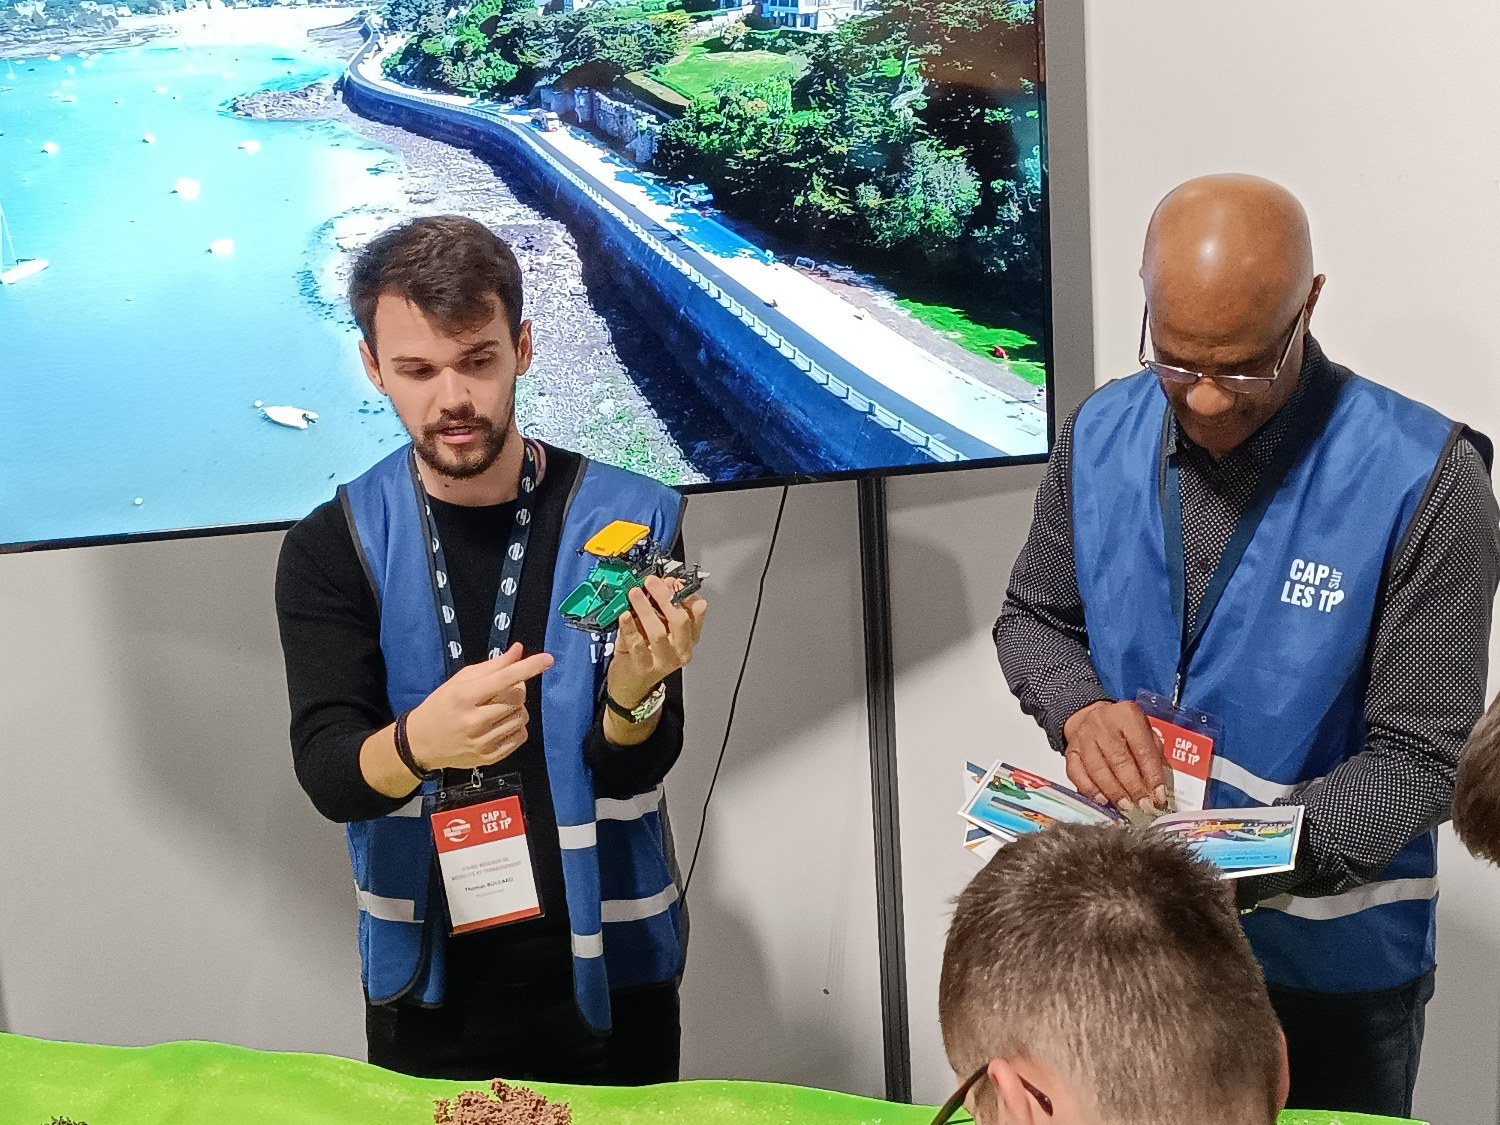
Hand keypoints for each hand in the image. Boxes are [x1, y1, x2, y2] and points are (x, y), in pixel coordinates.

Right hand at [406, 644, 553, 771]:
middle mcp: (475, 721)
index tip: (548, 659)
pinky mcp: (490, 757)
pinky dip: (517, 726)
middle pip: (517, 698)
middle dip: (517, 689)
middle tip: (503, 689)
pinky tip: (502, 723)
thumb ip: (492, 666)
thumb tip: (518, 651)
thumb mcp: (460, 681)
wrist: (422, 743)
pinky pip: (520, 736)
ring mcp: (483, 742)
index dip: (528, 667)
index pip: (504, 679)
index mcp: (465, 697)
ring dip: (518, 708)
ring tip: (500, 708)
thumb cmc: (442, 705)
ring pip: (521, 717)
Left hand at [606, 576, 707, 706]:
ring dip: (646, 610)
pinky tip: (624, 615)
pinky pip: (637, 644)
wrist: (632, 685)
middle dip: (665, 598)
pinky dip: (630, 627)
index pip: (697, 612)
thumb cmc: (646, 653)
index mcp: (689, 637)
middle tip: (652, 583)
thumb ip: (661, 607)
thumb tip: (661, 583)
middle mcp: (681, 649)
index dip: (685, 593)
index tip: (672, 581)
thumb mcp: (659, 628)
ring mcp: (663, 660)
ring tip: (634, 594)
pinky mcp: (644, 666)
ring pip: (659, 632)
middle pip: (680, 620)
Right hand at [1062, 700, 1166, 812]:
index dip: (1153, 776)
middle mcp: (1103, 724)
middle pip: (1119, 760)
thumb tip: (1159, 788)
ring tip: (1127, 806)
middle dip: (1134, 787)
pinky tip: (1103, 800)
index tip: (1159, 796)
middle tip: (1144, 805)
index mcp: (1127, 715)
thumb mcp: (1144, 731)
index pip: (1142, 749)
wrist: (1090, 716)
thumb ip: (1153, 756)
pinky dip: (1090, 790)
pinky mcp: (1070, 751)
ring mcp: (1083, 738)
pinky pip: (1077, 774)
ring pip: (1098, 769)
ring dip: (1114, 792)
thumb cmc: (1122, 728)